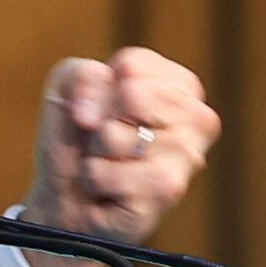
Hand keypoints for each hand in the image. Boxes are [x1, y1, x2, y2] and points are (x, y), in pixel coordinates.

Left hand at [24, 49, 219, 266]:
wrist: (67, 200)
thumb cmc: (77, 140)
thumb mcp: (68, 90)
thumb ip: (82, 77)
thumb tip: (92, 118)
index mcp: (181, 85)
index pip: (132, 66)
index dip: (102, 89)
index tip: (104, 111)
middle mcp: (198, 117)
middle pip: (129, 95)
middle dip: (101, 121)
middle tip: (105, 142)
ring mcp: (188, 156)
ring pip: (114, 135)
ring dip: (96, 154)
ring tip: (108, 166)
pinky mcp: (168, 191)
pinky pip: (108, 173)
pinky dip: (94, 181)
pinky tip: (109, 191)